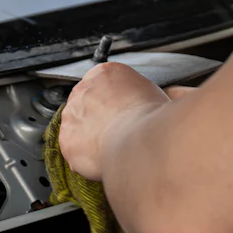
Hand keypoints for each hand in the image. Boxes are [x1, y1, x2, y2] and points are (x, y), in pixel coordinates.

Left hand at [59, 62, 168, 180]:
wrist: (139, 143)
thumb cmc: (152, 120)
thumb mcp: (157, 94)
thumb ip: (147, 94)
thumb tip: (165, 97)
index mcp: (105, 74)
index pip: (102, 85)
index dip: (112, 103)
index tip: (120, 114)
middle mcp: (83, 89)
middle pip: (87, 104)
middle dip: (99, 119)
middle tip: (117, 134)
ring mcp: (71, 114)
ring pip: (77, 127)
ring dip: (90, 138)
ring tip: (111, 149)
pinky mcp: (66, 139)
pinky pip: (73, 150)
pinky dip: (85, 157)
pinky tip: (102, 159)